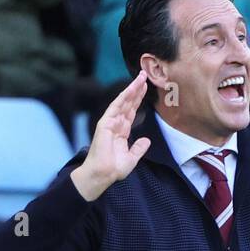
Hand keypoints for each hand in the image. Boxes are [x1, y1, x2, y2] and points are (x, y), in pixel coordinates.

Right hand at [71, 71, 151, 201]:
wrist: (103, 174)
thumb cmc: (113, 169)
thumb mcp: (132, 158)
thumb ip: (138, 148)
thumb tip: (147, 140)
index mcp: (121, 131)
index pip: (131, 111)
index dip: (138, 100)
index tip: (145, 88)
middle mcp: (115, 124)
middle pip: (128, 103)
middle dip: (137, 90)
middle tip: (145, 76)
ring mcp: (110, 122)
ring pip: (123, 102)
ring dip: (132, 89)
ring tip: (141, 77)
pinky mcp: (105, 123)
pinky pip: (116, 107)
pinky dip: (123, 97)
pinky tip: (131, 88)